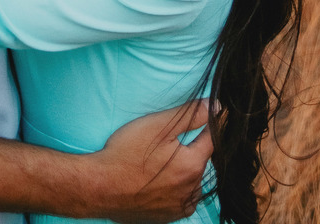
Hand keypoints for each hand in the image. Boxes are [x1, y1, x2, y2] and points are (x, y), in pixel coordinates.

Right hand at [91, 102, 213, 223]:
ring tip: (166, 159)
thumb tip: (218, 107)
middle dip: (194, 147)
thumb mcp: (159, 126)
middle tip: (176, 137)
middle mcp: (191, 191)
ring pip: (193, 182)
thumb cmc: (127, 153)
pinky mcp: (166, 218)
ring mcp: (178, 208)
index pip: (213, 139)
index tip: (216, 113)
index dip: (213, 123)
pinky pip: (182, 200)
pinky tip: (162, 179)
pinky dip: (178, 189)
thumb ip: (192, 116)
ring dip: (187, 170)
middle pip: (201, 161)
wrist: (100, 187)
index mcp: (192, 166)